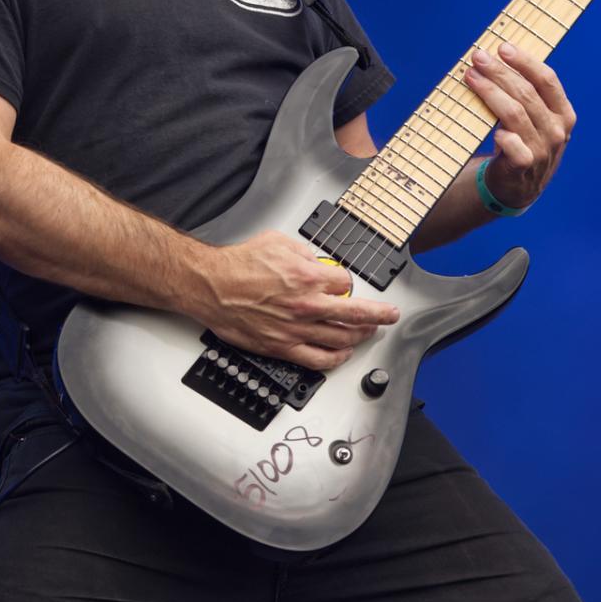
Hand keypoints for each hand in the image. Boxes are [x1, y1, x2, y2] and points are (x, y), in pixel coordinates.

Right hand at [192, 230, 399, 370]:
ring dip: (360, 336)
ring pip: (342, 338)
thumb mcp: (277, 242)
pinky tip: (342, 355)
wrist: (211, 286)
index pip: (345, 283)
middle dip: (380, 315)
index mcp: (308, 277)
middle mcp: (307, 305)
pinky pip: (319, 359)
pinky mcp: (283, 347)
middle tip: (390, 316)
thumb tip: (315, 261)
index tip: (344, 284)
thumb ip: (303, 252)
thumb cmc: (237, 266)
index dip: (346, 282)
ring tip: (368, 333)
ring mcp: (297, 329)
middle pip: (357, 313)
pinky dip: (336, 358)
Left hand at [463, 42, 575, 210]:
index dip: (525, 61)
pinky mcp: (525, 167)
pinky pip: (512, 145)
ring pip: (514, 113)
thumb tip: (496, 59)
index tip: (503, 47)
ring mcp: (542, 150)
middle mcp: (557, 131)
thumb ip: (527, 95)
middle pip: (526, 93)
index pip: (547, 80)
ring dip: (490, 92)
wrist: (518, 187)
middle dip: (499, 72)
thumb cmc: (523, 143)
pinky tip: (490, 127)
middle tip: (478, 58)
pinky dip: (501, 134)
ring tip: (471, 77)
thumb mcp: (536, 120)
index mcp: (563, 114)